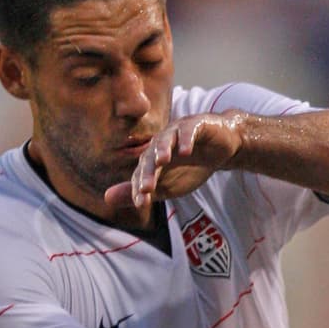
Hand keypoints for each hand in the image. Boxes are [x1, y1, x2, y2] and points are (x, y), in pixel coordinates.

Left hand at [104, 113, 245, 224]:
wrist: (222, 148)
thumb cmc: (193, 166)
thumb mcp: (167, 186)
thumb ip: (142, 191)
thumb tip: (106, 198)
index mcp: (152, 157)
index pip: (142, 173)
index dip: (140, 188)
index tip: (140, 203)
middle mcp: (161, 142)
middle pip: (151, 156)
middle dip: (149, 172)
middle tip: (146, 188)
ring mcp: (178, 132)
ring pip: (167, 138)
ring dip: (164, 148)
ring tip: (162, 160)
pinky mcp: (196, 124)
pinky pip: (189, 130)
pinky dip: (187, 139)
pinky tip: (186, 150)